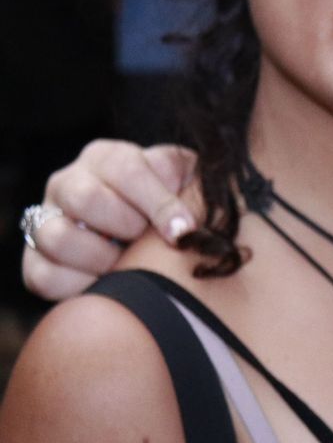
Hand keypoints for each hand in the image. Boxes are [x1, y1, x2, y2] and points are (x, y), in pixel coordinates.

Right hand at [21, 142, 198, 300]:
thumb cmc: (169, 205)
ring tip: (126, 262)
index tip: (183, 230)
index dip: (158, 203)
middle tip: (146, 240)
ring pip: (58, 238)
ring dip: (102, 258)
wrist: (141, 242)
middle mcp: (68, 183)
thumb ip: (188, 178)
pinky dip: (78, 285)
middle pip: (85, 198)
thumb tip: (183, 198)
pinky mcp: (34, 261)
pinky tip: (105, 282)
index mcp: (107, 158)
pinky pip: (44, 276)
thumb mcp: (184, 182)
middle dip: (126, 226)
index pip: (127, 170)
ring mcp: (45, 221)